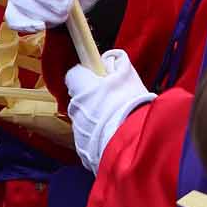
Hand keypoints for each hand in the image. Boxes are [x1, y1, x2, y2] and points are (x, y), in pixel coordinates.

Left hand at [66, 49, 153, 173]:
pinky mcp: (83, 150)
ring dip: (99, 117)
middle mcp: (75, 109)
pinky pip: (91, 138)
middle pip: (81, 98)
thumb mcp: (128, 75)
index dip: (88, 74)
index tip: (101, 77)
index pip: (74, 74)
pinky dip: (101, 135)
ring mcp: (78, 131)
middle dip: (95, 97)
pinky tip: (118, 134)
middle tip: (116, 98)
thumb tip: (111, 57)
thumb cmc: (129, 105)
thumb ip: (118, 60)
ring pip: (86, 119)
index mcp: (81, 87)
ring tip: (120, 119)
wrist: (131, 142)